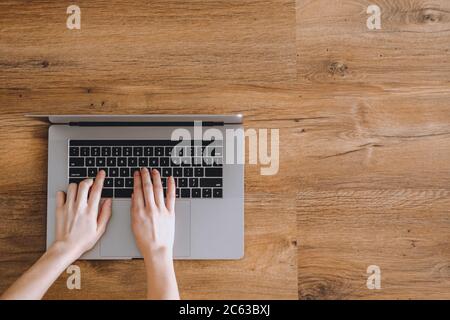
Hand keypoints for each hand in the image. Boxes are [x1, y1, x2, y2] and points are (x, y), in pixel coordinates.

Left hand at [0, 170, 111, 299]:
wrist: (67, 247)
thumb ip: (105, 213)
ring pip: (72, 187)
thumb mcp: (100, 229)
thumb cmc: (84, 240)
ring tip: (80, 192)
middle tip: (90, 183)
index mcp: (91, 211)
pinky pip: (61, 194)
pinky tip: (69, 198)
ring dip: (77, 187)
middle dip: (88, 180)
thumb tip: (108, 201)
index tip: (102, 173)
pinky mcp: (59, 209)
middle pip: (84, 184)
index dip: (100, 179)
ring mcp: (68, 207)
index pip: (97, 190)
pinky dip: (65, 193)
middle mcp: (79, 206)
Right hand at [131, 168, 175, 259]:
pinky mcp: (170, 213)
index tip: (136, 174)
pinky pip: (171, 197)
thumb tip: (134, 196)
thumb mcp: (134, 224)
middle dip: (145, 176)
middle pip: (147, 188)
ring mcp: (161, 210)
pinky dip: (171, 187)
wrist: (157, 250)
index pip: (137, 191)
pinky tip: (170, 179)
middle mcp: (150, 209)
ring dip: (156, 178)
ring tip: (154, 171)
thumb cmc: (145, 240)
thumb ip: (134, 209)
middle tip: (144, 169)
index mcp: (138, 212)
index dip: (137, 181)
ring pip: (158, 190)